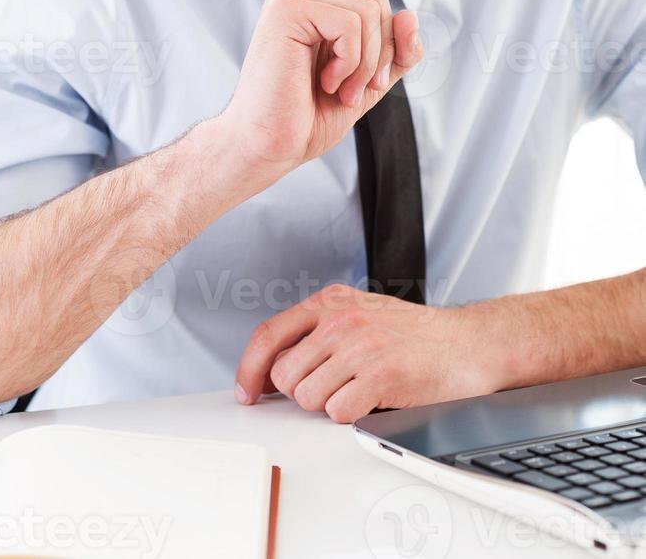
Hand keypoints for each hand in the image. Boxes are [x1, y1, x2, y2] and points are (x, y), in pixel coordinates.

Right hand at [221, 0, 422, 185]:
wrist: (269, 145)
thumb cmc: (308, 115)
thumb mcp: (367, 81)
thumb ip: (393, 51)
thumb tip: (409, 12)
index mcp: (311, 0)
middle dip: (379, 48)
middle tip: (349, 83)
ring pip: (370, 9)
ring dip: (366, 61)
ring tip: (335, 85)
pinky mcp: (287, 7)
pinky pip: (352, 22)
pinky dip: (352, 61)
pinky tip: (325, 79)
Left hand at [234, 284, 508, 422]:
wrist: (468, 343)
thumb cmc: (416, 334)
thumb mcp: (360, 313)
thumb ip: (318, 330)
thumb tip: (274, 365)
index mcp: (331, 302)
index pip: (269, 334)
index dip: (250, 369)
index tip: (247, 392)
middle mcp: (341, 320)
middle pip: (284, 374)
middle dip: (300, 391)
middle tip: (330, 387)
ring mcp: (360, 346)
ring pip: (306, 397)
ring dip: (327, 403)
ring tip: (357, 389)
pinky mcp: (380, 375)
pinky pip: (337, 413)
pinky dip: (351, 415)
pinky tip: (372, 398)